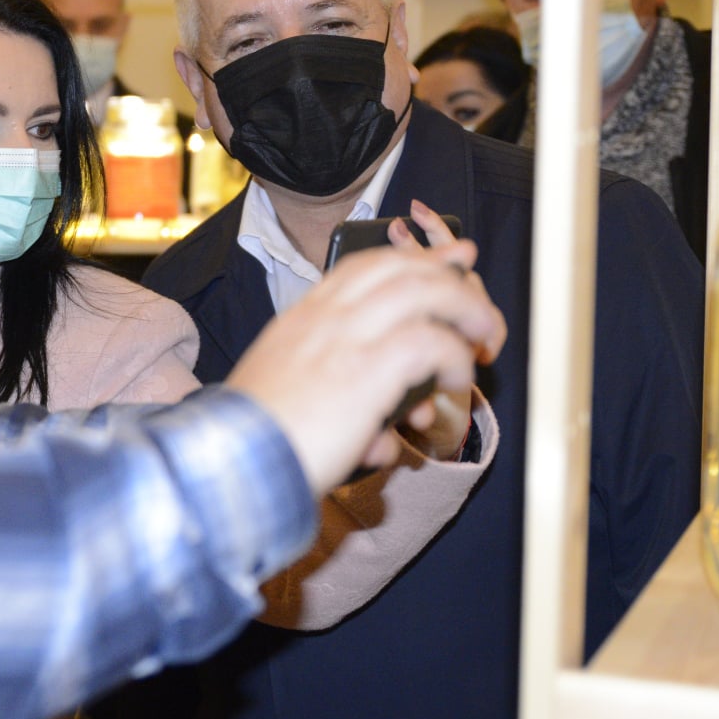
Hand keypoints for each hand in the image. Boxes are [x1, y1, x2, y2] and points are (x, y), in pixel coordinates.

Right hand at [226, 232, 504, 494]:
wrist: (235, 459)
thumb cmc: (260, 440)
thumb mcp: (292, 402)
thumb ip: (344, 410)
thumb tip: (384, 440)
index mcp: (301, 319)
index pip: (361, 267)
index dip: (409, 259)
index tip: (443, 260)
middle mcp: (323, 317)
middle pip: (398, 268)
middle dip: (446, 273)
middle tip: (476, 285)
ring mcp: (343, 338)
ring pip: (422, 292)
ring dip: (463, 308)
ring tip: (483, 335)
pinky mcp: (365, 369)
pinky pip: (430, 343)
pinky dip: (454, 358)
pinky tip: (457, 382)